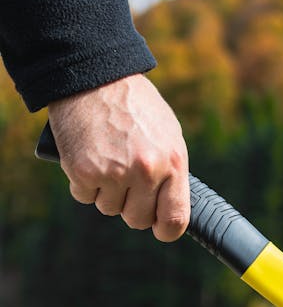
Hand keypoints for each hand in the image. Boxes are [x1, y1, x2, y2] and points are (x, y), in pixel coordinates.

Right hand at [48, 74, 189, 241]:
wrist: (94, 78)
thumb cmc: (134, 106)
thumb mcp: (167, 134)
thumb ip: (170, 171)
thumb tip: (169, 204)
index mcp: (172, 162)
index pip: (175, 219)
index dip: (165, 229)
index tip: (158, 226)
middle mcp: (145, 171)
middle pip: (137, 220)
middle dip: (130, 205)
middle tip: (125, 180)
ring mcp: (113, 173)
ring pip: (108, 209)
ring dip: (106, 191)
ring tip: (108, 158)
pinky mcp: (83, 171)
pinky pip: (84, 196)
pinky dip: (84, 182)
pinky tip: (89, 156)